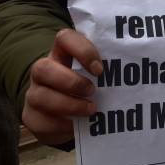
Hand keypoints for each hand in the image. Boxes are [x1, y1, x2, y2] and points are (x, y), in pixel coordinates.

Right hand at [22, 29, 102, 144]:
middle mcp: (43, 71)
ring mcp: (34, 94)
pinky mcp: (32, 118)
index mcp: (61, 54)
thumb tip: (132, 74)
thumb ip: (107, 70)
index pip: (64, 38)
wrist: (67, 117)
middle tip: (92, 91)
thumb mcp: (95, 77)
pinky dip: (63, 125)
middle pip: (42, 68)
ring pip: (40, 96)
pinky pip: (42, 122)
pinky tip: (77, 126)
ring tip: (91, 110)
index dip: (82, 50)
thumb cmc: (87, 90)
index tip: (99, 69)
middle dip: (71, 82)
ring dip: (69, 105)